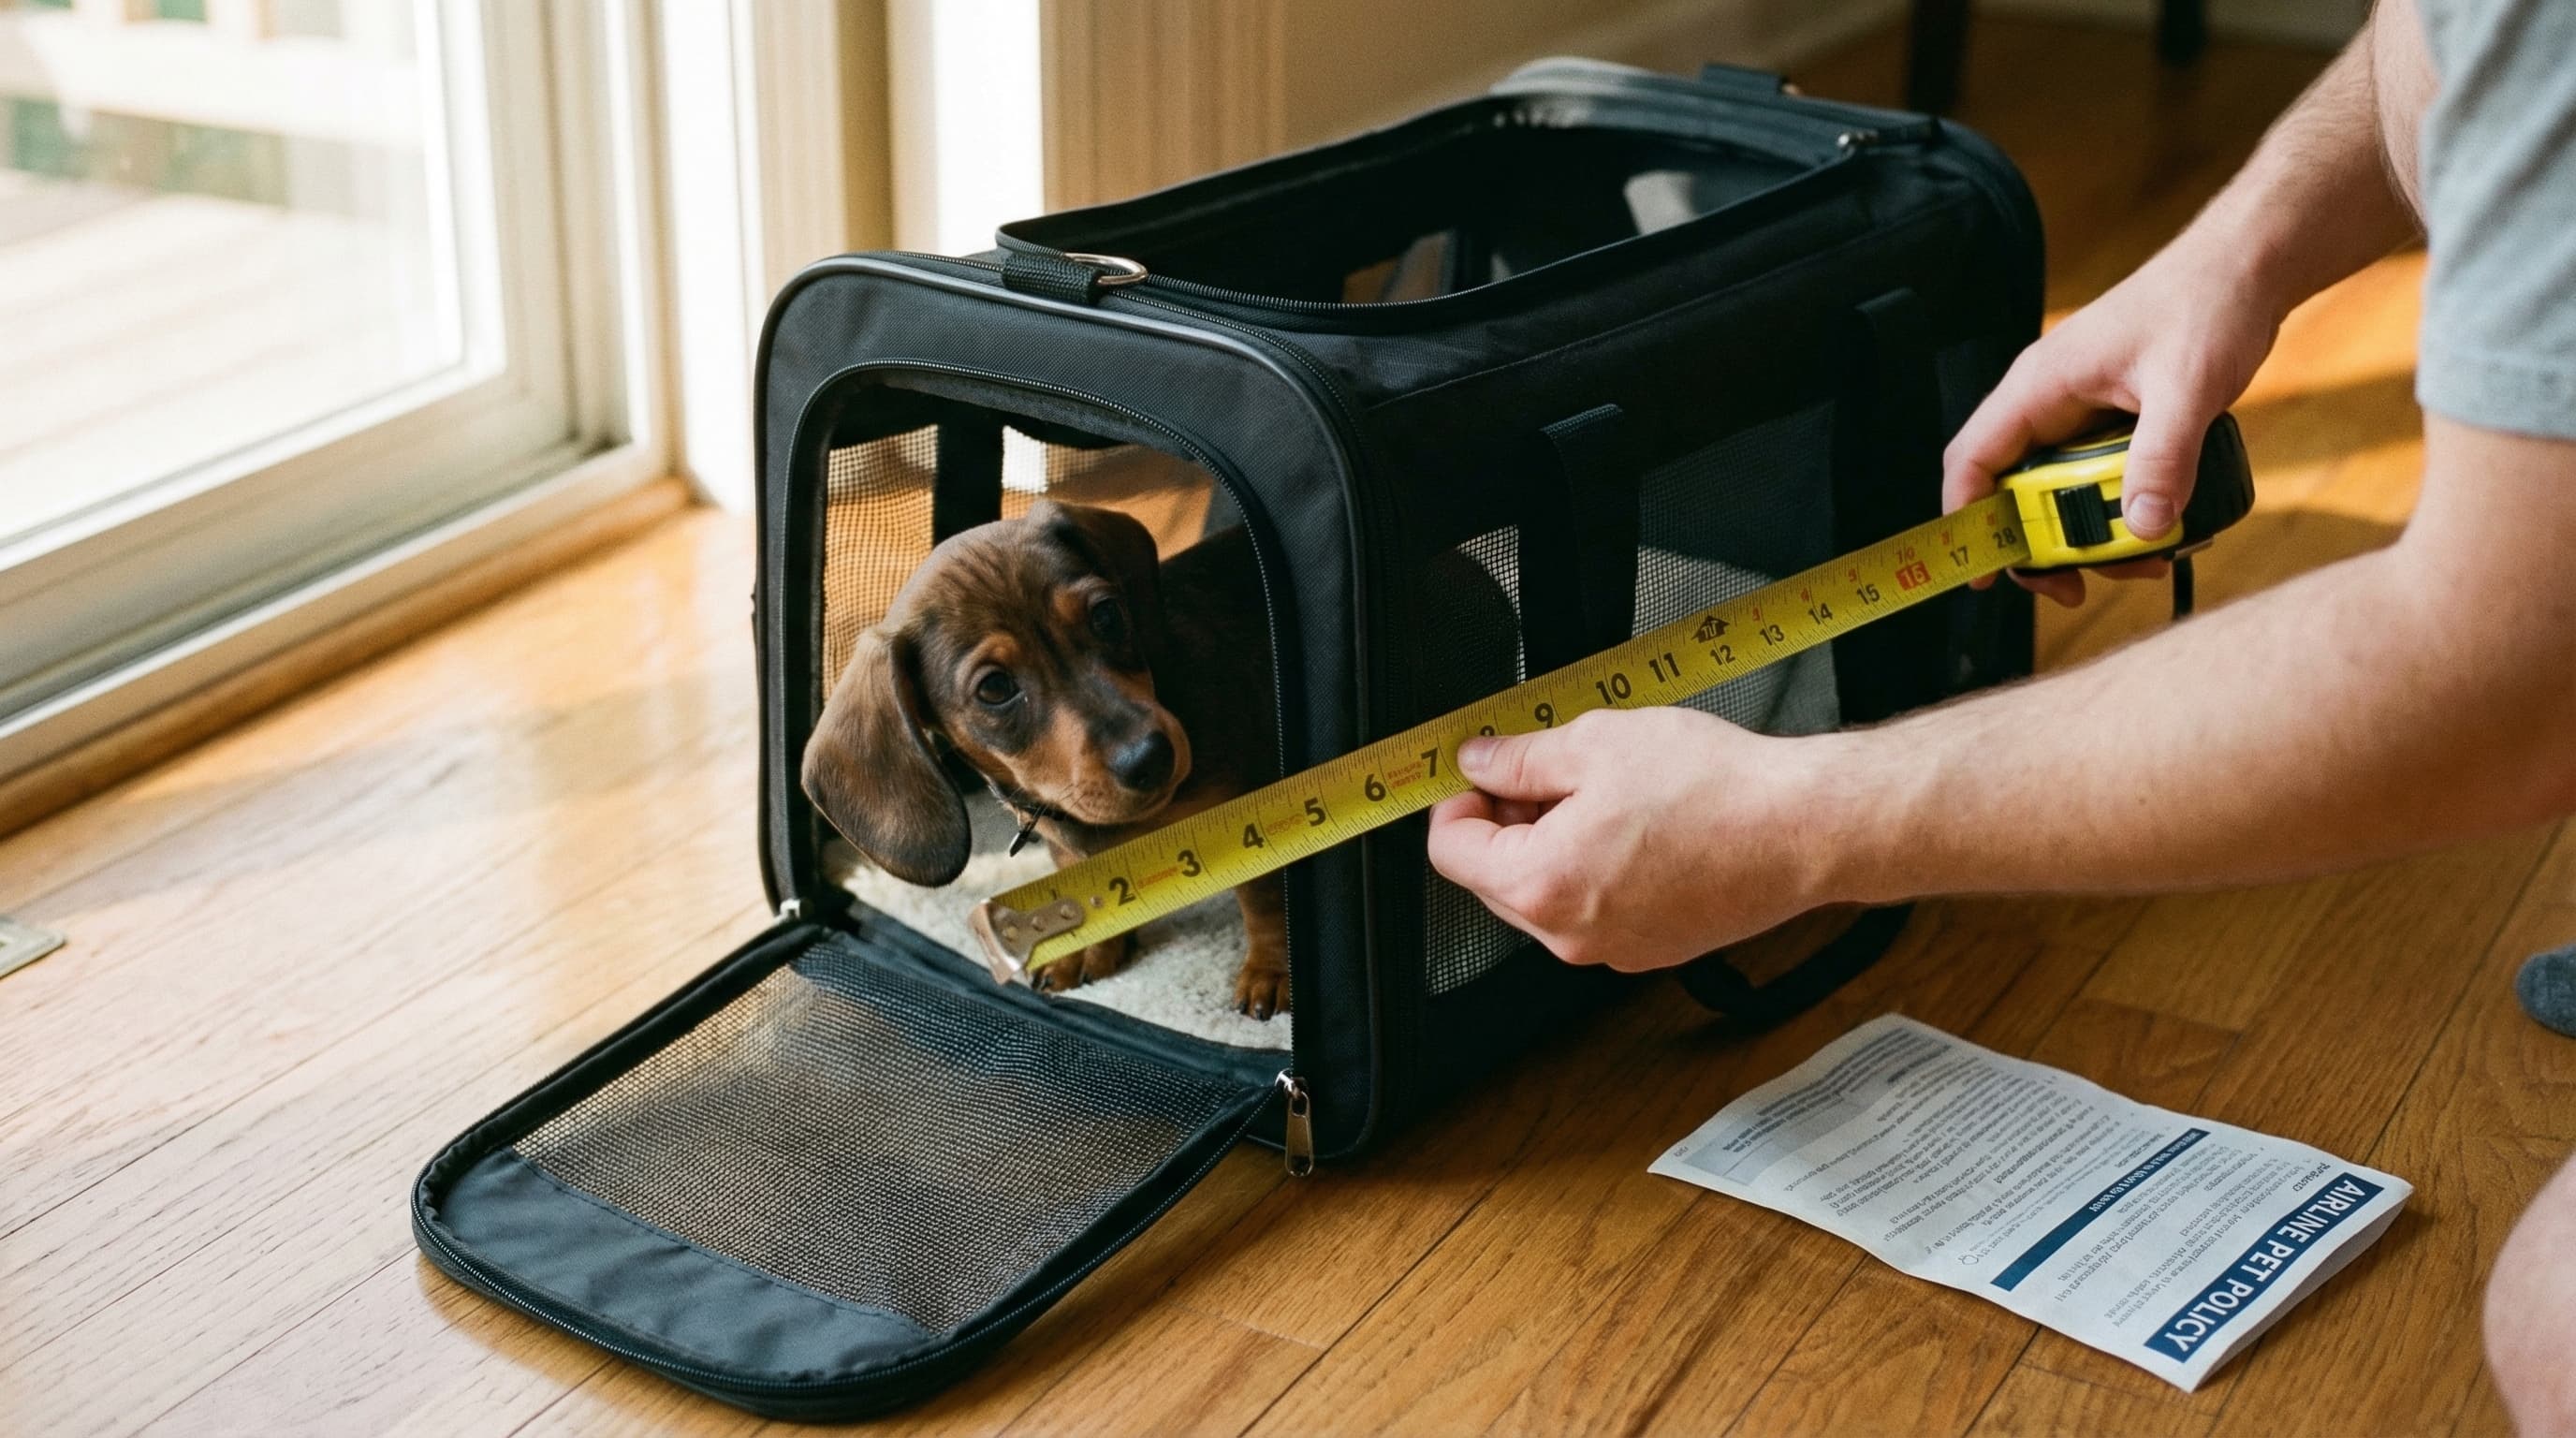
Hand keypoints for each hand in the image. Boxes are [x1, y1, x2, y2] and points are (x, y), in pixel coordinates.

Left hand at [1423, 708, 1844, 972]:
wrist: (1801, 829)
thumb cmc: (1714, 790)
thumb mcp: (1595, 744)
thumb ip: (1521, 758)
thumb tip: (1480, 762)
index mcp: (1542, 884)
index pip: (1451, 852)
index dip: (1455, 802)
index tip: (1478, 774)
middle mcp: (1570, 934)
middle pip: (1493, 880)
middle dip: (1503, 825)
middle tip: (1540, 773)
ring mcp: (1611, 950)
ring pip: (1544, 897)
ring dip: (1549, 847)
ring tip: (1598, 794)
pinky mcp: (1649, 950)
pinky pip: (1592, 912)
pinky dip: (1592, 872)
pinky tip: (1632, 827)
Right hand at [1945, 233, 2285, 605]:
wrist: (2250, 268)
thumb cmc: (2207, 302)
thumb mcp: (2186, 386)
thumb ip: (2163, 458)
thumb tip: (2144, 526)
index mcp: (2040, 385)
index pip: (1973, 459)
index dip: (1965, 519)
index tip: (1981, 570)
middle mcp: (2050, 402)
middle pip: (2014, 491)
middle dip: (2041, 545)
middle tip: (2073, 584)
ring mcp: (2082, 413)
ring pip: (2060, 493)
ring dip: (2089, 536)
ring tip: (2138, 560)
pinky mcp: (2116, 423)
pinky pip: (2100, 481)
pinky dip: (2121, 512)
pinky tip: (2158, 528)